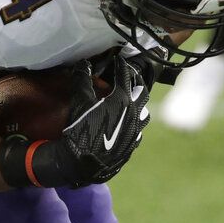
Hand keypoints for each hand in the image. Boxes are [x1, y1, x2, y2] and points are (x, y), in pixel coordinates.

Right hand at [58, 56, 150, 184]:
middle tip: (129, 77)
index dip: (121, 65)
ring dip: (139, 104)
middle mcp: (134, 114)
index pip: (125, 76)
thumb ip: (82, 80)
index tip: (118, 59)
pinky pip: (138, 131)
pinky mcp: (132, 146)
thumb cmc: (81, 129)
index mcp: (123, 100)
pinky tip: (127, 124)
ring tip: (131, 101)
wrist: (82, 163)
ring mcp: (135, 132)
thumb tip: (83, 64)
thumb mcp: (79, 101)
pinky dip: (134, 124)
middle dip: (136, 82)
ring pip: (144, 113)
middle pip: (142, 92)